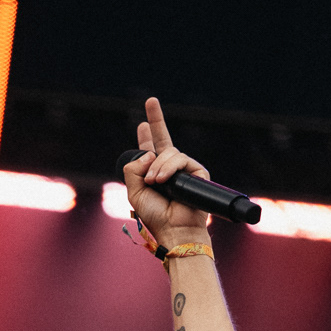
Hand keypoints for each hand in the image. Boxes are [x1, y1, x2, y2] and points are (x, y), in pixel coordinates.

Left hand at [124, 96, 210, 248]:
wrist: (173, 230)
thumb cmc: (155, 216)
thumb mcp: (135, 192)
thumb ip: (133, 169)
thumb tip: (148, 152)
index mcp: (155, 174)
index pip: (151, 152)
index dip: (147, 137)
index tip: (143, 123)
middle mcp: (171, 169)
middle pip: (164, 139)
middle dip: (157, 119)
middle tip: (151, 100)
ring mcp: (184, 169)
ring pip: (168, 152)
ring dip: (157, 166)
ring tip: (153, 182)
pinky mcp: (197, 172)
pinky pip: (179, 159)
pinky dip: (168, 168)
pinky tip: (161, 180)